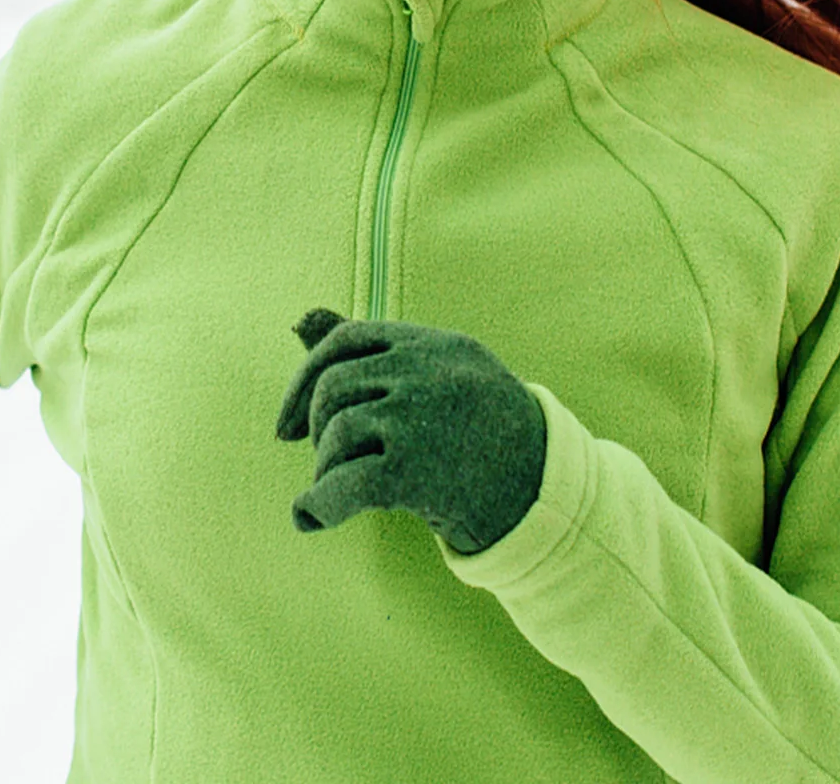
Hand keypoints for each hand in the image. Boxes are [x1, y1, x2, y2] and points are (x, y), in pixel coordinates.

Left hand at [275, 308, 546, 554]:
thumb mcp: (441, 374)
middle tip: (323, 461)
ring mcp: (420, 418)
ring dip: (324, 469)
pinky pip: (343, 484)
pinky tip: (309, 518)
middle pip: (334, 387)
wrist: (551, 496)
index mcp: (434, 344)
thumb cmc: (488, 433)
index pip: (346, 338)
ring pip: (336, 433)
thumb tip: (298, 321)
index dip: (307, 376)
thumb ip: (373, 351)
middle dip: (314, 427)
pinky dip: (318, 504)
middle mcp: (426, 372)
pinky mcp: (415, 471)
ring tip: (338, 490)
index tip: (288, 422)